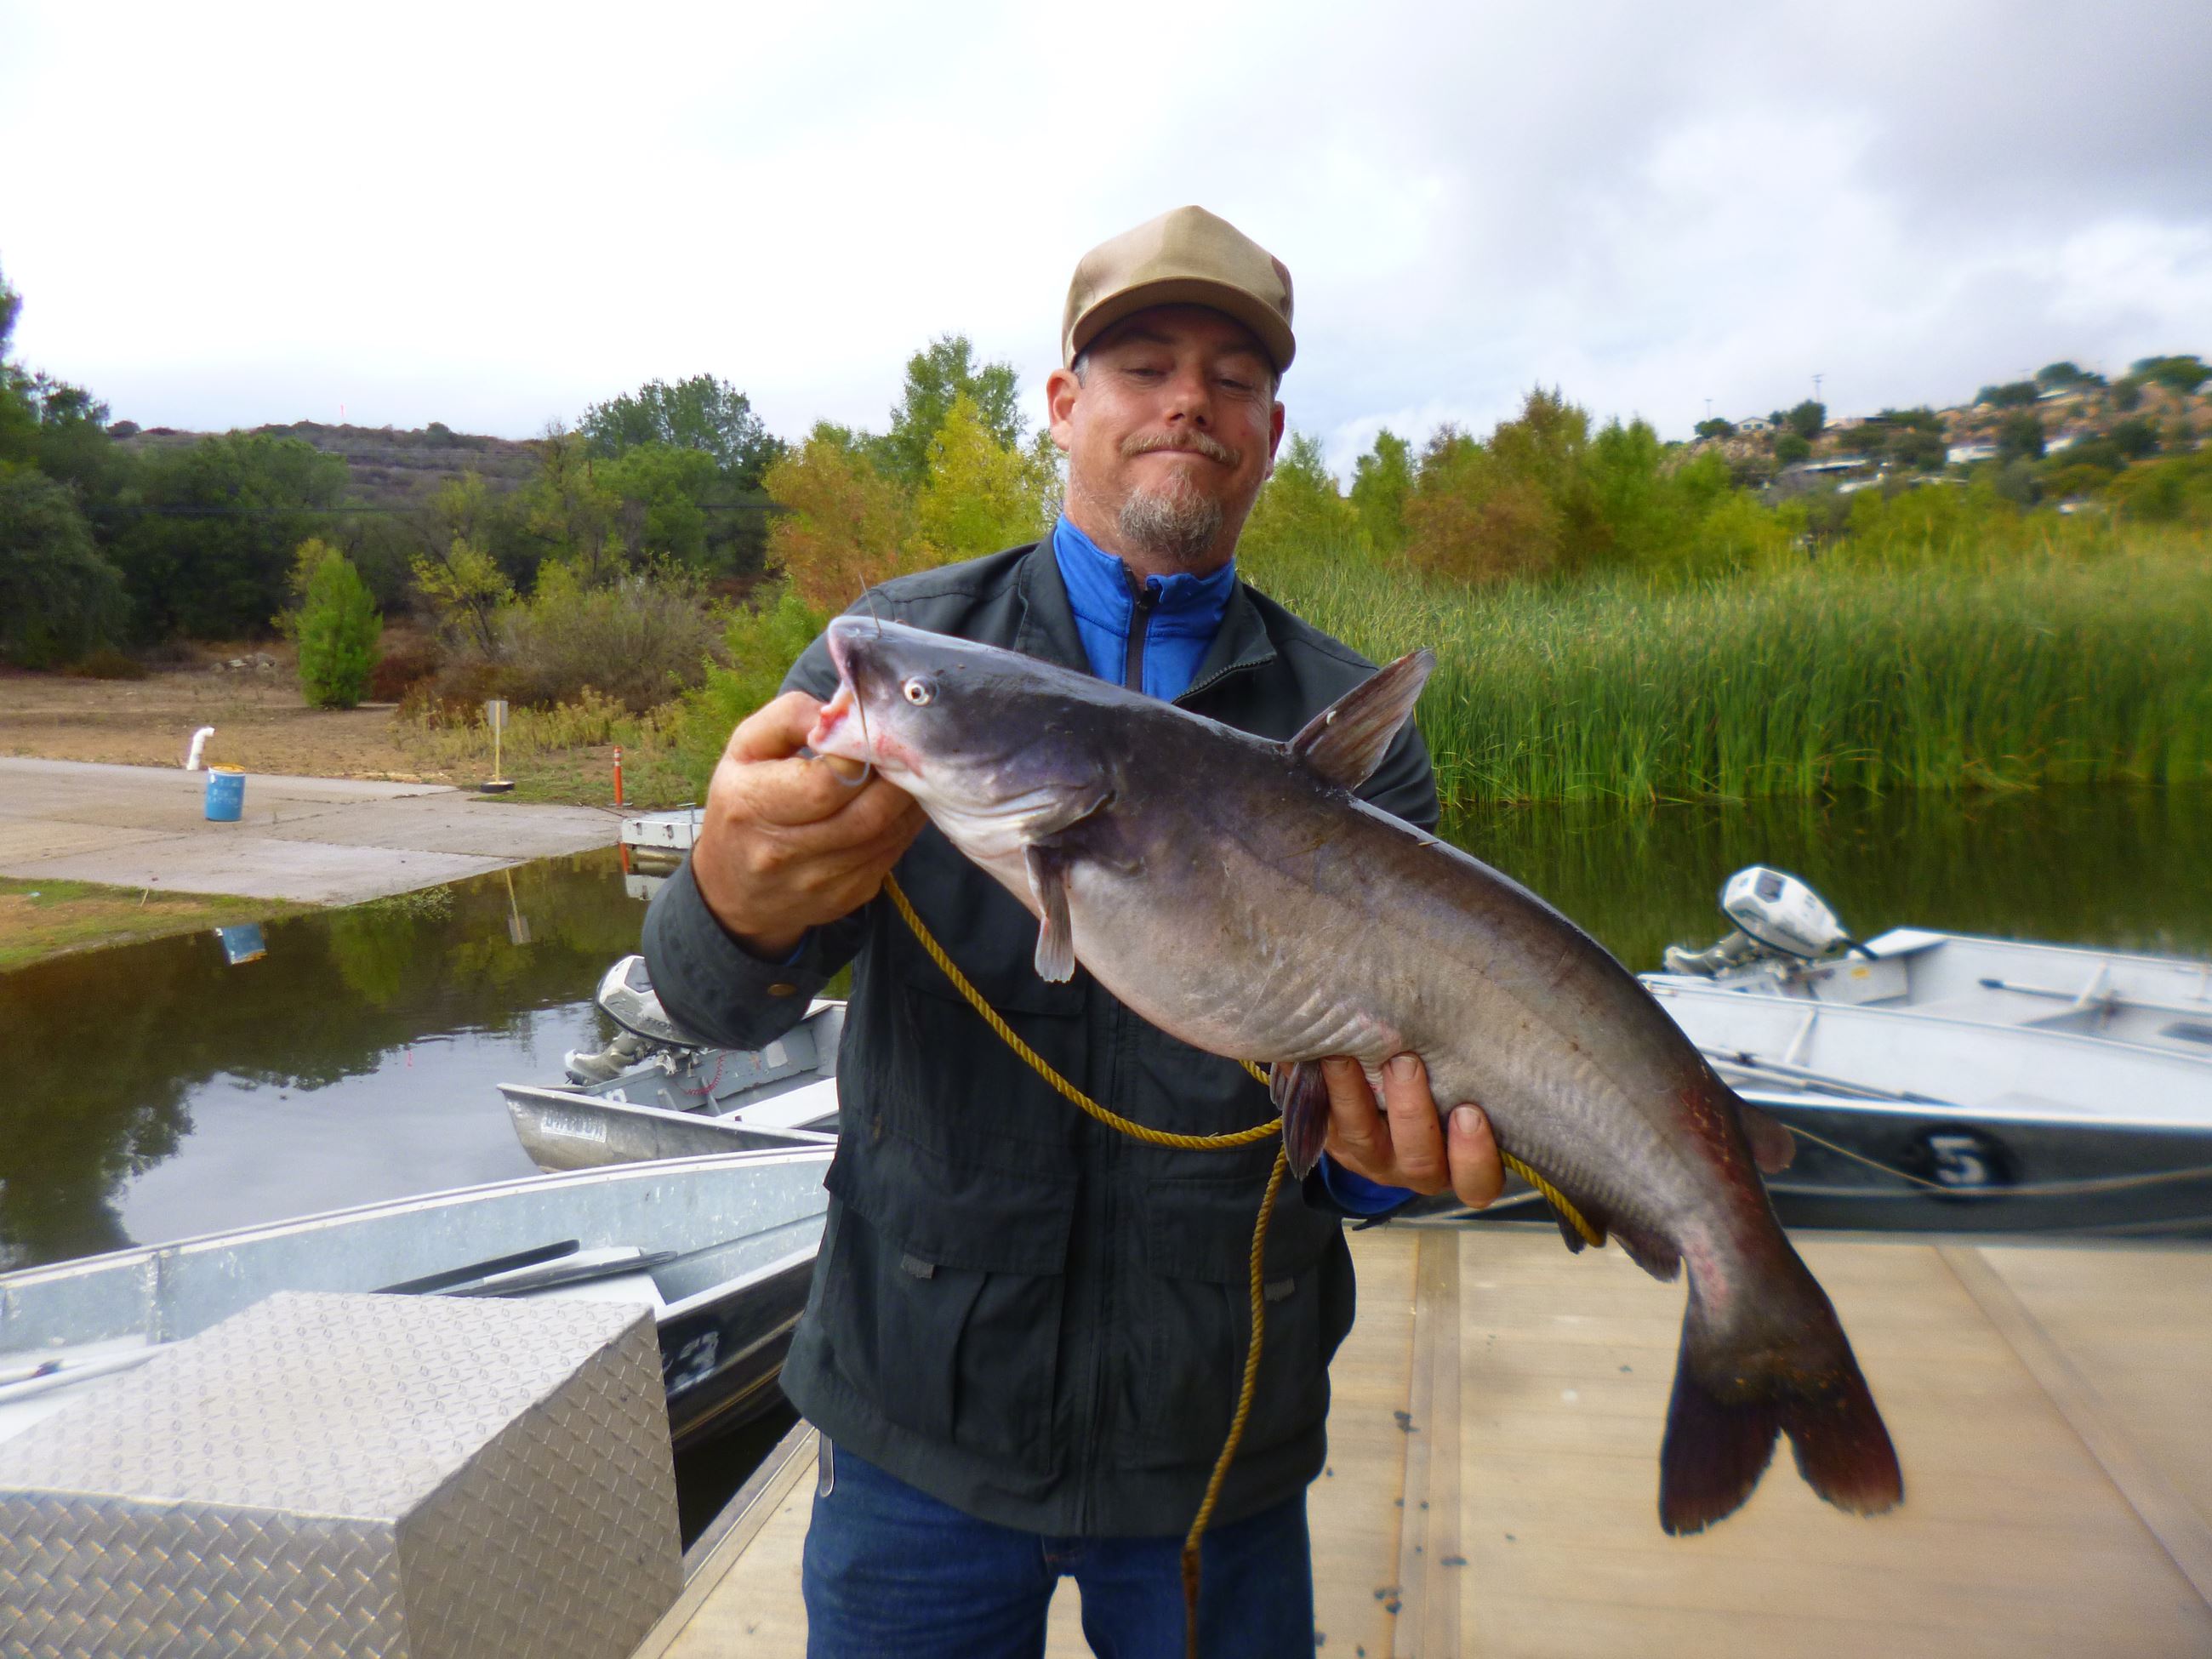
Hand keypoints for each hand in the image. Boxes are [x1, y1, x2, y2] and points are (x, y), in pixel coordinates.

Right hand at [691, 691, 926, 957]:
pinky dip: (906, 823)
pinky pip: (893, 853)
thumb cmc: (742, 802)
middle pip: (869, 812)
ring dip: (910, 799)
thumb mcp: (747, 748)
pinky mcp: (849, 895)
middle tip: (911, 745)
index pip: (828, 783)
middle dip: (899, 775)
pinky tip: (904, 801)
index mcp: (753, 805)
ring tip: (913, 768)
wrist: (734, 890)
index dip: (863, 753)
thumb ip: (792, 717)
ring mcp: (820, 882)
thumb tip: (846, 709)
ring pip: (889, 834)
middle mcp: (785, 852)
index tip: (876, 728)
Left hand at [1319, 1054, 1503, 1209]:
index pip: (1478, 1181)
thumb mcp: (1469, 1079)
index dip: (1474, 1156)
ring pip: (1362, 1140)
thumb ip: (1482, 1059)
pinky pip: (1321, 1121)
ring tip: (1346, 1054)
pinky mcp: (1333, 1141)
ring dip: (1353, 1096)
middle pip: (1418, 1160)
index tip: (1470, 1111)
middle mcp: (1418, 1168)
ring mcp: (1372, 1158)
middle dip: (1411, 1111)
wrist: (1389, 1095)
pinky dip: (1317, 1086)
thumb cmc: (1451, 1079)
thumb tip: (1507, 995)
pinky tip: (1313, 1052)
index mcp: (1461, 1163)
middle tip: (1406, 1062)